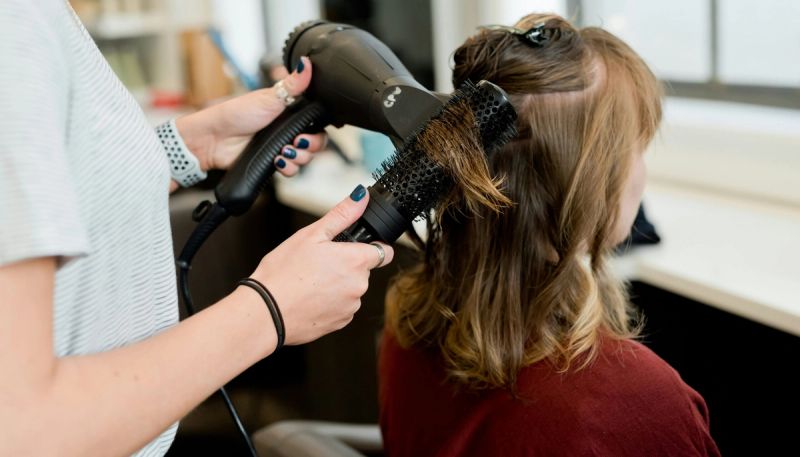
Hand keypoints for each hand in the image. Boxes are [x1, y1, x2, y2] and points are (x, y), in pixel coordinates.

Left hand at [175, 56, 325, 176]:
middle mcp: (289, 131)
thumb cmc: (237, 113)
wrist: (215, 139)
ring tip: (283, 152)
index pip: (317, 124)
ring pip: (306, 158)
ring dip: (299, 158)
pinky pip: (292, 171)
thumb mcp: (270, 97)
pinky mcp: (273, 162)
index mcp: (291, 113)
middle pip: (317, 144)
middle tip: (297, 141)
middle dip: (311, 146)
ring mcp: (282, 147)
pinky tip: (277, 161)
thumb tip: (307, 62)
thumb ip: (293, 84)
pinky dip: (288, 168)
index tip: (309, 130)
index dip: (319, 129)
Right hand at [246, 186, 393, 345]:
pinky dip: (330, 302)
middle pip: (363, 270)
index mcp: (355, 261)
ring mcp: (350, 307)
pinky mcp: (340, 323)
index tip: (356, 247)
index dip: (372, 246)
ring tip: (310, 281)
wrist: (266, 312)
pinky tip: (309, 297)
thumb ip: (342, 215)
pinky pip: (342, 307)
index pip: (384, 252)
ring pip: (351, 289)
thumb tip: (360, 197)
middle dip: (346, 265)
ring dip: (338, 284)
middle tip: (318, 263)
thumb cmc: (283, 273)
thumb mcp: (311, 235)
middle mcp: (359, 286)